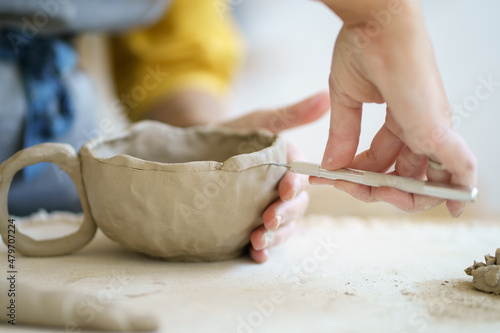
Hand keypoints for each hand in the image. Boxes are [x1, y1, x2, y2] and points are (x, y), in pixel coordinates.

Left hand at [223, 93, 329, 261]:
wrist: (192, 152)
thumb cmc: (230, 133)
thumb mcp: (257, 121)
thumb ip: (289, 115)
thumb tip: (326, 96)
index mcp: (288, 167)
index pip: (301, 177)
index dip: (296, 184)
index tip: (284, 187)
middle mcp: (281, 191)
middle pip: (295, 207)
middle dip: (285, 215)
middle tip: (268, 220)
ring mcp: (266, 210)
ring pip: (282, 227)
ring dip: (275, 236)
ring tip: (258, 241)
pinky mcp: (249, 225)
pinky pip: (263, 242)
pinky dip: (262, 252)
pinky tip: (256, 256)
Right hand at [315, 1, 476, 216]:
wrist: (377, 21)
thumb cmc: (364, 48)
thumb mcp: (346, 99)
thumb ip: (342, 134)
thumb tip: (330, 167)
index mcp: (401, 119)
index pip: (383, 159)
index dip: (359, 173)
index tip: (334, 177)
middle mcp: (420, 126)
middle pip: (405, 173)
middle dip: (378, 188)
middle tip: (352, 188)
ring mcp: (431, 127)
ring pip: (429, 178)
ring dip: (402, 195)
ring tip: (373, 194)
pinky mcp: (436, 128)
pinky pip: (459, 166)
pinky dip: (458, 187)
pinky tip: (457, 204)